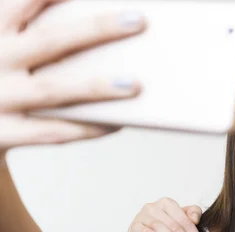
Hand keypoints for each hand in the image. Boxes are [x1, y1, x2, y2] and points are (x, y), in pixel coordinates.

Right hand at [0, 0, 145, 150]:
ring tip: (135, 84)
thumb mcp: (8, 46)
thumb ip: (37, 36)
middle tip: (138, 20)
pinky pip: (53, 131)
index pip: (20, 2)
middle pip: (49, 40)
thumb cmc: (2, 78)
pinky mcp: (4, 132)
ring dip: (96, 87)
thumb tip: (103, 25)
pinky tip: (116, 123)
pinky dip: (87, 127)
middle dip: (96, 29)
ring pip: (52, 89)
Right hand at [127, 197, 208, 231]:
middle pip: (175, 226)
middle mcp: (154, 207)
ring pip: (160, 227)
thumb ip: (192, 213)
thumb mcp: (180, 217)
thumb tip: (195, 219)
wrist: (143, 230)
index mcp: (168, 203)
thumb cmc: (164, 224)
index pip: (185, 221)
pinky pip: (140, 228)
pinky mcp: (133, 225)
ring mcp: (142, 215)